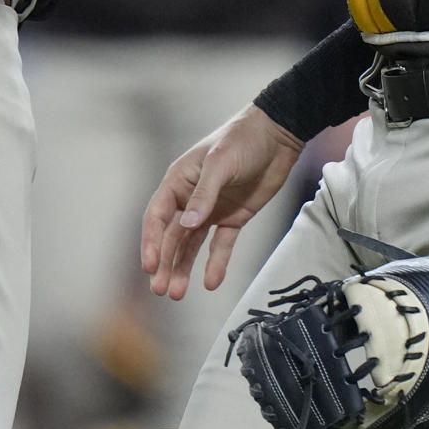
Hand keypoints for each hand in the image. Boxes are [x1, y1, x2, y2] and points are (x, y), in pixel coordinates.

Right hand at [141, 104, 304, 299]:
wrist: (278, 135)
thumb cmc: (242, 139)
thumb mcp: (220, 163)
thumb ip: (204, 194)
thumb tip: (187, 224)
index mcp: (179, 181)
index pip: (157, 216)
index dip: (151, 242)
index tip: (150, 267)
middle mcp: (191, 198)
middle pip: (171, 236)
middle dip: (164, 263)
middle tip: (161, 289)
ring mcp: (212, 209)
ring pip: (191, 245)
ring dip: (183, 267)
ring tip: (178, 293)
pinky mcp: (233, 217)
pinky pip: (220, 245)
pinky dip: (215, 263)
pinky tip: (211, 283)